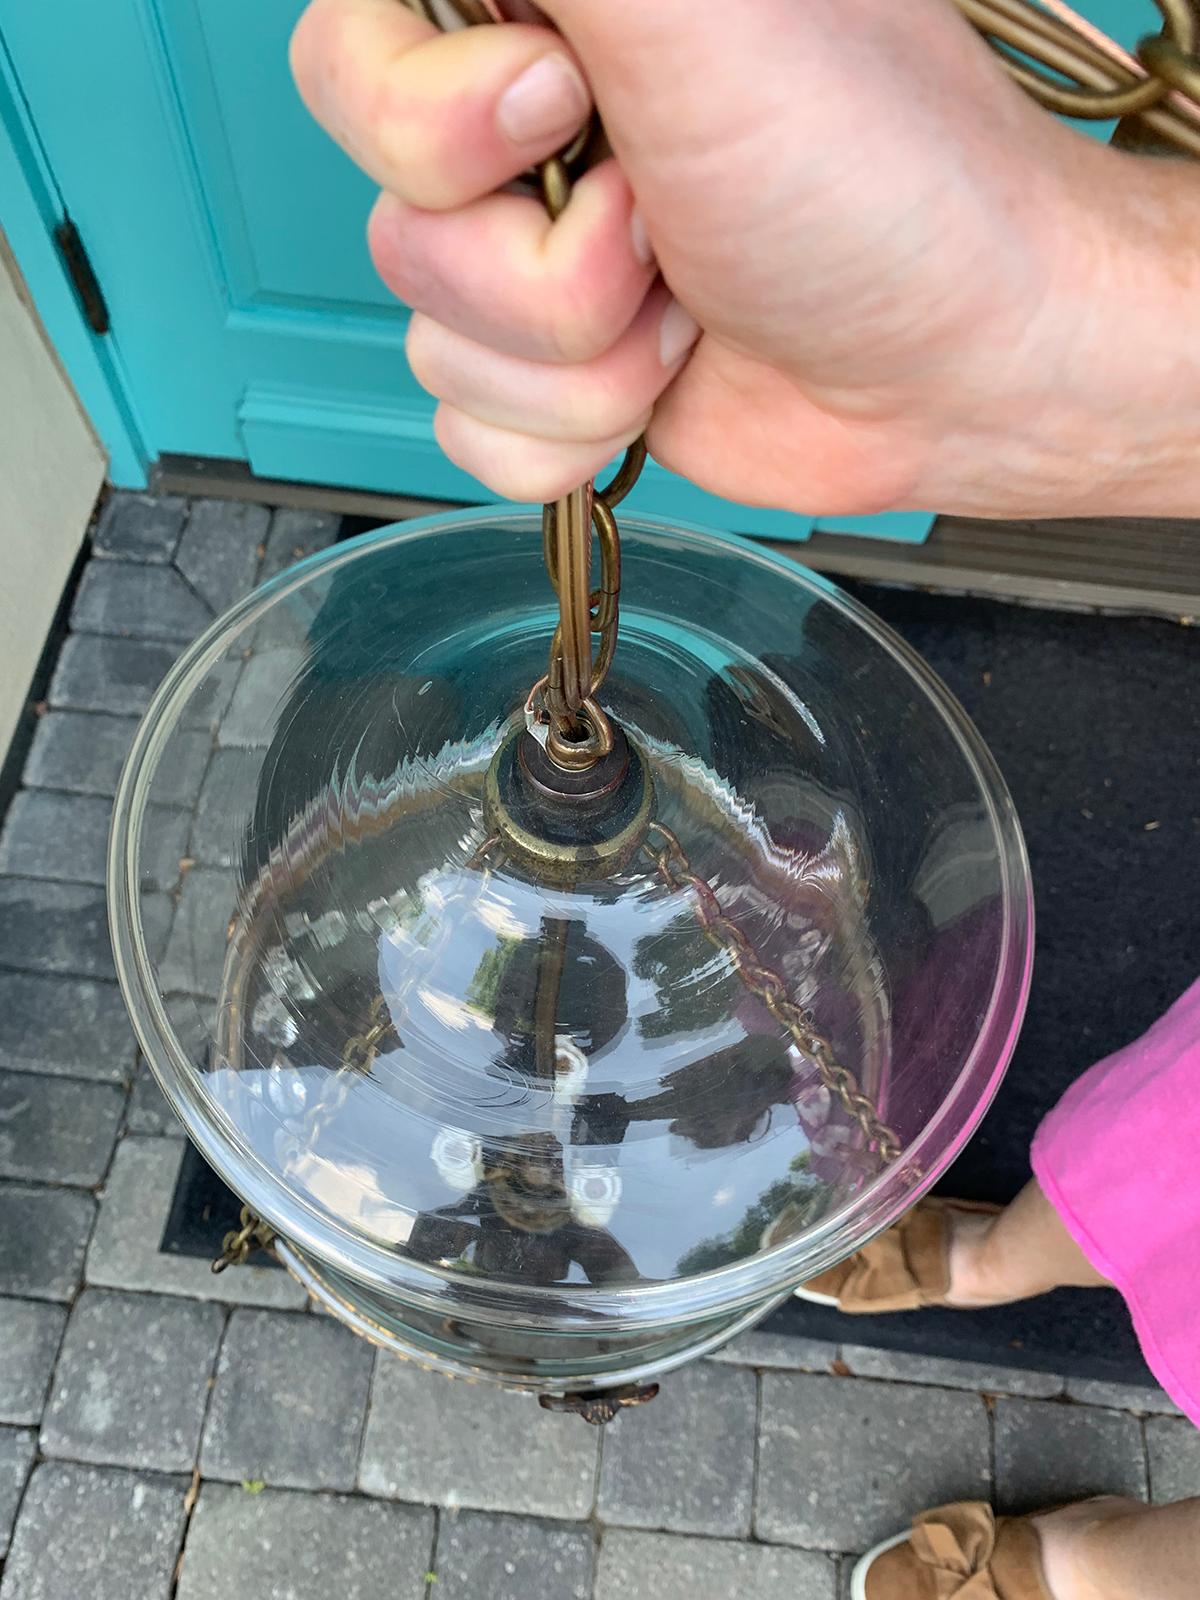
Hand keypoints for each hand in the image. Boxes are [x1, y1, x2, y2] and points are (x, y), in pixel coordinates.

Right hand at [292, 0, 1199, 517]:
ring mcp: (537, 258)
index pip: (351, 58)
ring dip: (581, 363)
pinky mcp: (558, 371)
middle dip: (538, 270)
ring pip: (435, 344)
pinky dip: (572, 436)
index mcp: (540, 16)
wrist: (960, 367)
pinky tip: (661, 385)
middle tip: (661, 222)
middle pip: (390, 220)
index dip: (435, 122)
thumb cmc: (879, 187)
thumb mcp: (706, 15)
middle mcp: (522, 131)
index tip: (569, 111)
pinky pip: (470, 433)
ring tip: (690, 305)